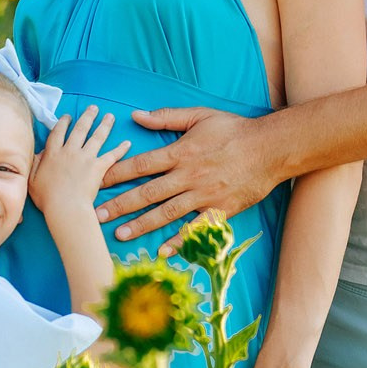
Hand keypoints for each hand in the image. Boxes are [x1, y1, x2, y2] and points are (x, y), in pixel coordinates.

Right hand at [29, 106, 128, 227]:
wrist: (65, 207)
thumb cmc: (47, 198)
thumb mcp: (32, 180)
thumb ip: (35, 164)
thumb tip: (39, 154)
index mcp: (53, 153)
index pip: (58, 132)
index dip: (63, 122)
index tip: (68, 116)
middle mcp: (70, 151)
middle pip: (80, 129)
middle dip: (87, 116)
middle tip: (93, 107)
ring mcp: (85, 158)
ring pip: (97, 137)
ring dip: (104, 125)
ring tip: (110, 116)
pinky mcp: (98, 167)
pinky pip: (112, 155)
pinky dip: (121, 149)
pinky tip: (127, 143)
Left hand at [100, 106, 280, 248]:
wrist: (271, 148)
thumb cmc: (234, 129)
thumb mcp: (199, 116)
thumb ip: (167, 117)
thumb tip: (137, 115)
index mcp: (181, 152)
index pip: (141, 164)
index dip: (116, 173)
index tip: (96, 180)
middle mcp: (188, 176)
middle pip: (147, 192)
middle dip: (120, 204)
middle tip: (96, 214)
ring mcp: (203, 195)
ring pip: (166, 213)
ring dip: (141, 224)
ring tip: (119, 234)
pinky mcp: (219, 210)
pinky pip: (195, 228)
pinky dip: (179, 241)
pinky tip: (162, 251)